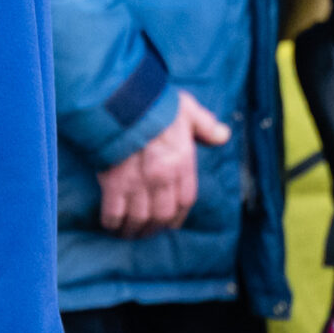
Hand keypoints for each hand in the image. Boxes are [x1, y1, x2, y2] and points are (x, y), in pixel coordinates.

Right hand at [98, 89, 230, 237]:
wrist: (119, 98)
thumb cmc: (153, 101)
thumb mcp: (186, 109)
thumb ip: (205, 125)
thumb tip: (223, 136)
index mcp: (182, 161)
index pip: (185, 200)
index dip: (177, 216)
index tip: (169, 223)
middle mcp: (163, 175)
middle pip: (162, 214)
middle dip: (153, 229)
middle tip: (144, 233)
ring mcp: (138, 181)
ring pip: (139, 217)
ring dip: (133, 230)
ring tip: (126, 234)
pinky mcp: (113, 181)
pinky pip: (114, 211)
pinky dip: (112, 221)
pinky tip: (110, 224)